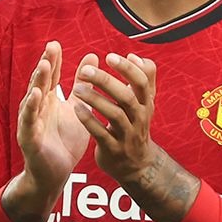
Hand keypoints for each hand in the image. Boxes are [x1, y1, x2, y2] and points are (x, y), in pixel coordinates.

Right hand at [3, 41, 96, 221]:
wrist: (55, 174)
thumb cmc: (64, 141)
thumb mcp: (77, 109)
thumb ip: (82, 86)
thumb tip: (92, 57)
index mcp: (49, 101)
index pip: (50, 77)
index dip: (53, 61)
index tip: (56, 44)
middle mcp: (37, 108)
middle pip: (40, 82)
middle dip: (45, 65)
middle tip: (51, 47)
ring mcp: (31, 122)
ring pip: (32, 99)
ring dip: (37, 82)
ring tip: (44, 66)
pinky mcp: (29, 138)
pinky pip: (29, 121)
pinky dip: (31, 108)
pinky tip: (36, 96)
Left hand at [72, 53, 199, 221]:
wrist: (137, 165)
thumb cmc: (136, 126)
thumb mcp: (145, 103)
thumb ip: (144, 79)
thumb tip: (135, 55)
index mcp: (145, 103)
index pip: (142, 81)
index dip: (127, 68)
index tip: (109, 56)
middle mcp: (139, 118)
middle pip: (126, 96)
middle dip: (106, 81)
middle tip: (85, 70)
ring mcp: (127, 135)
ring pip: (114, 115)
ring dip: (95, 99)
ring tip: (77, 89)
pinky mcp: (113, 150)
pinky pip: (101, 134)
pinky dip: (89, 121)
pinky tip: (76, 109)